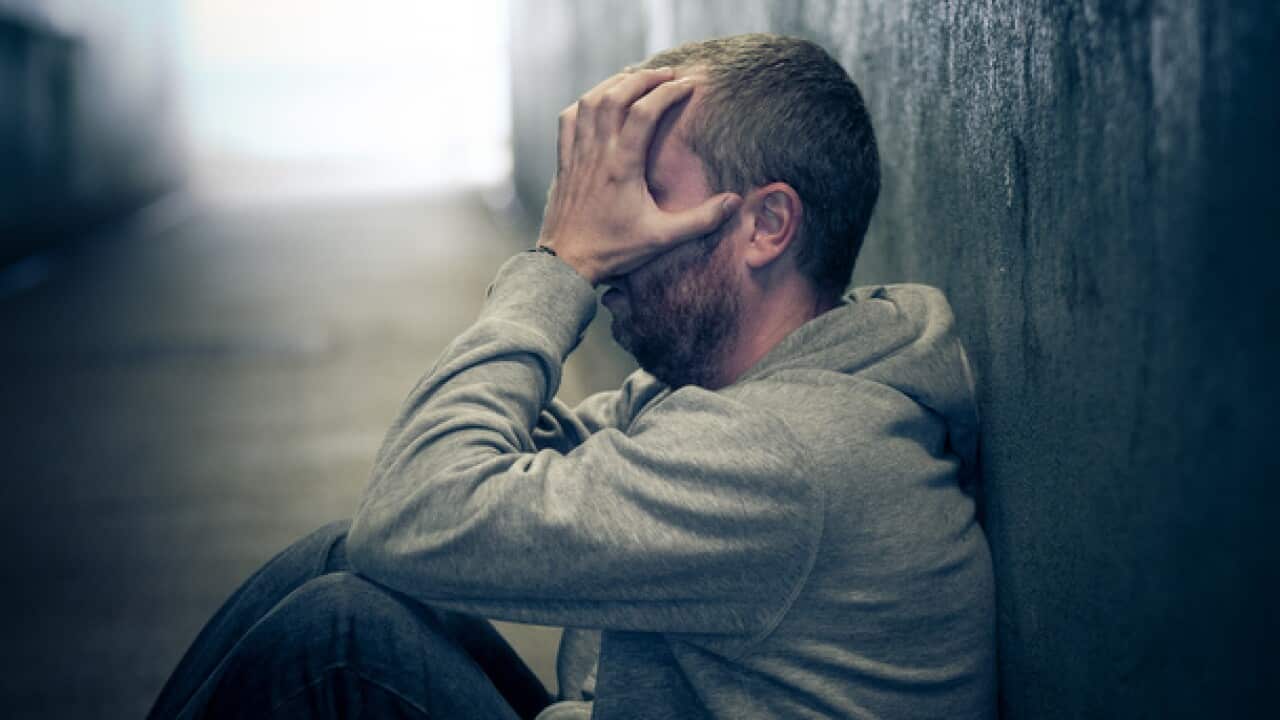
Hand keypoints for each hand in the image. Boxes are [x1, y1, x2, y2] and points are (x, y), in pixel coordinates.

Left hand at [537, 68, 741, 284]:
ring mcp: (577, 154)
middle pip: (616, 95)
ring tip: (637, 79)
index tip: (688, 84)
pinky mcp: (564, 161)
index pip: (644, 112)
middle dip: (644, 78)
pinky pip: (569, 118)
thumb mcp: (662, 238)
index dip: (668, 91)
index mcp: (622, 166)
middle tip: (667, 74)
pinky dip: (585, 102)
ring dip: (615, 83)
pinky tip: (599, 101)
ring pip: (591, 101)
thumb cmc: (613, 251)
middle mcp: (597, 153)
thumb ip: (700, 220)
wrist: (565, 263)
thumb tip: (733, 202)